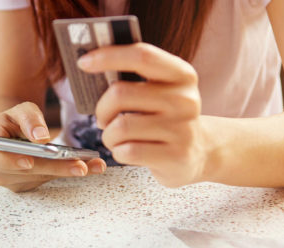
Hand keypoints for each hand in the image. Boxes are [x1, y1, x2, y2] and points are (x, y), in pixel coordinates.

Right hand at [0, 102, 105, 191]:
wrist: (9, 134)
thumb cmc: (12, 121)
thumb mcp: (18, 111)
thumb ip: (28, 118)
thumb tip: (41, 137)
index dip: (11, 162)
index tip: (30, 162)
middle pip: (28, 172)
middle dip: (55, 168)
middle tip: (80, 166)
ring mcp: (12, 182)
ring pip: (43, 177)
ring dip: (69, 171)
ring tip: (95, 165)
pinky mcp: (28, 185)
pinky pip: (50, 179)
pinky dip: (69, 172)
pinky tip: (92, 167)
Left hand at [78, 43, 207, 186]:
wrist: (199, 152)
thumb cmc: (167, 117)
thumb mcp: (161, 91)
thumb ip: (134, 78)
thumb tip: (92, 65)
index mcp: (182, 75)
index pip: (142, 56)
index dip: (108, 56)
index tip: (84, 62)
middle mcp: (185, 99)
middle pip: (121, 93)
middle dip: (101, 108)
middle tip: (102, 118)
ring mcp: (182, 129)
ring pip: (120, 127)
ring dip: (108, 135)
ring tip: (115, 137)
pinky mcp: (175, 156)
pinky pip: (128, 151)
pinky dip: (117, 152)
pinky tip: (125, 151)